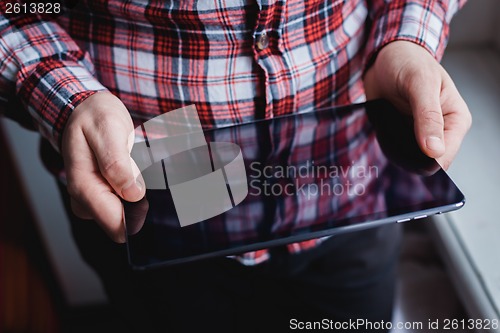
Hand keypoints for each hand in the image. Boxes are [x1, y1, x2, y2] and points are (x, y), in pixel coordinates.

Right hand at [62, 92, 144, 242]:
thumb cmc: (95, 118)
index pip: (115, 225)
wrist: (86, 110)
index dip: (136, 215)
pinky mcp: (104, 196)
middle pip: (123, 224)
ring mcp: (94, 200)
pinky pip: (127, 205)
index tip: (147, 192)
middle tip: (141, 171)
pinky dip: (136, 190)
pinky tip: (136, 171)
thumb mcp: (107, 130)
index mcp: (82, 186)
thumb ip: (116, 163)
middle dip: (139, 203)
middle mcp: (85, 199)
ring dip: (139, 195)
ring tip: (137, 167)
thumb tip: (132, 194)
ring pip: (127, 214)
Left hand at [364, 41, 471, 169]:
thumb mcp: (420, 83)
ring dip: (395, 151)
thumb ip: (428, 116)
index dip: (426, 160)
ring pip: (409, 160)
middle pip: (427, 162)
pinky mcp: (403, 135)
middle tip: (393, 136)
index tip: (408, 150)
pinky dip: (386, 146)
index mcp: (456, 120)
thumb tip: (434, 150)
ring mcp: (420, 135)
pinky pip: (395, 152)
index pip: (445, 156)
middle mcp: (441, 131)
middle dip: (409, 156)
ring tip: (388, 129)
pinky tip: (382, 131)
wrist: (385, 57)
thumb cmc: (408, 62)